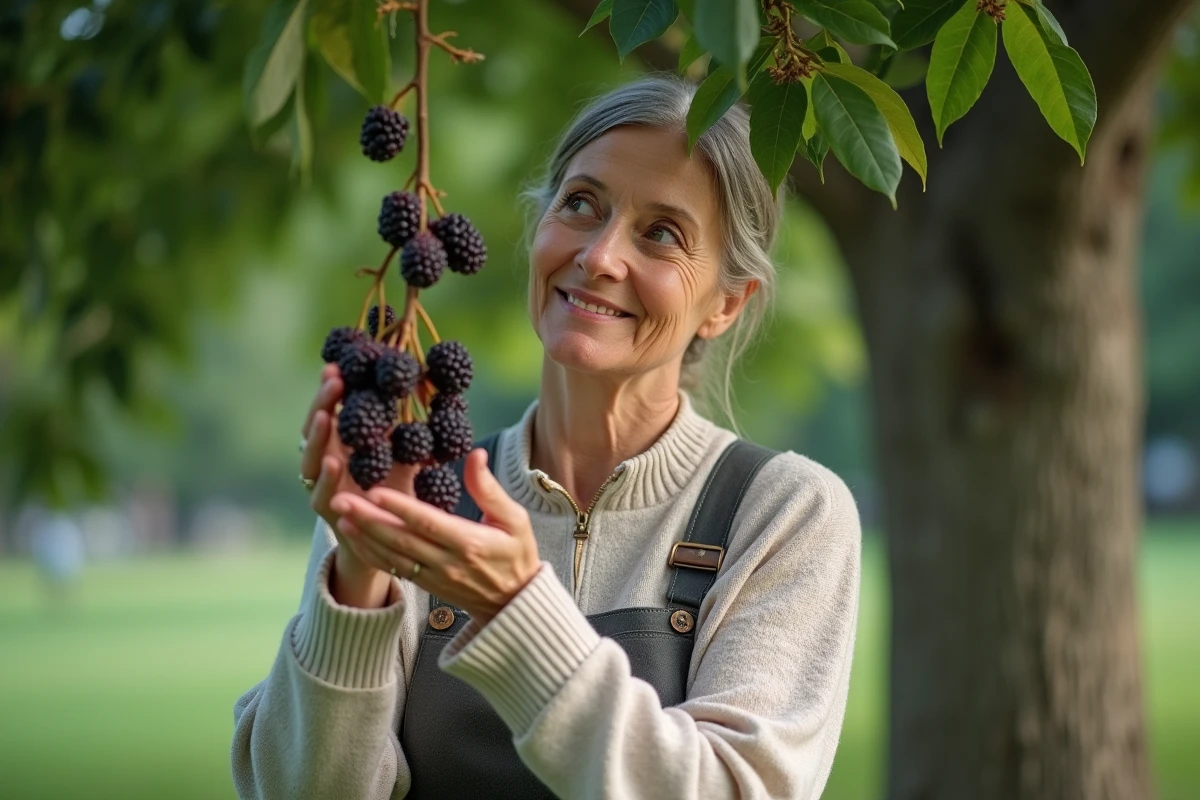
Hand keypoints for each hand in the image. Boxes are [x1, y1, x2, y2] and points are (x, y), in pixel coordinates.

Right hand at [300, 363, 418, 603]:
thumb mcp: (407, 456)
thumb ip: (412, 431)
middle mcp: (326, 461)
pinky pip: (321, 493)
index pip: (333, 409)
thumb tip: (435, 396)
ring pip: (311, 458)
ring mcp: (323, 486)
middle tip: (333, 379)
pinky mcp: (328, 511)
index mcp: (343, 443)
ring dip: (318, 436)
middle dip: (323, 402)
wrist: (387, 541)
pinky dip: (325, 478)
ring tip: (326, 416)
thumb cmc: (396, 492)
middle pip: (316, 427)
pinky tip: (332, 462)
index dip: (333, 388)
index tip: (339, 364)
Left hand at [330, 447, 540, 624]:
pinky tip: (352, 537)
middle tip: (339, 499)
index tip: (375, 491)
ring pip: (392, 555)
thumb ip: (489, 489)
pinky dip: (370, 553)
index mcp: (469, 542)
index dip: (400, 508)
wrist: (515, 603)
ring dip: (363, 536)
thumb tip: (475, 455)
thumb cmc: (517, 555)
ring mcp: (434, 576)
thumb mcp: (515, 518)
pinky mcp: (425, 584)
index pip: (429, 523)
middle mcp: (447, 562)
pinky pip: (393, 568)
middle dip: (368, 519)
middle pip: (402, 539)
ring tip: (339, 515)